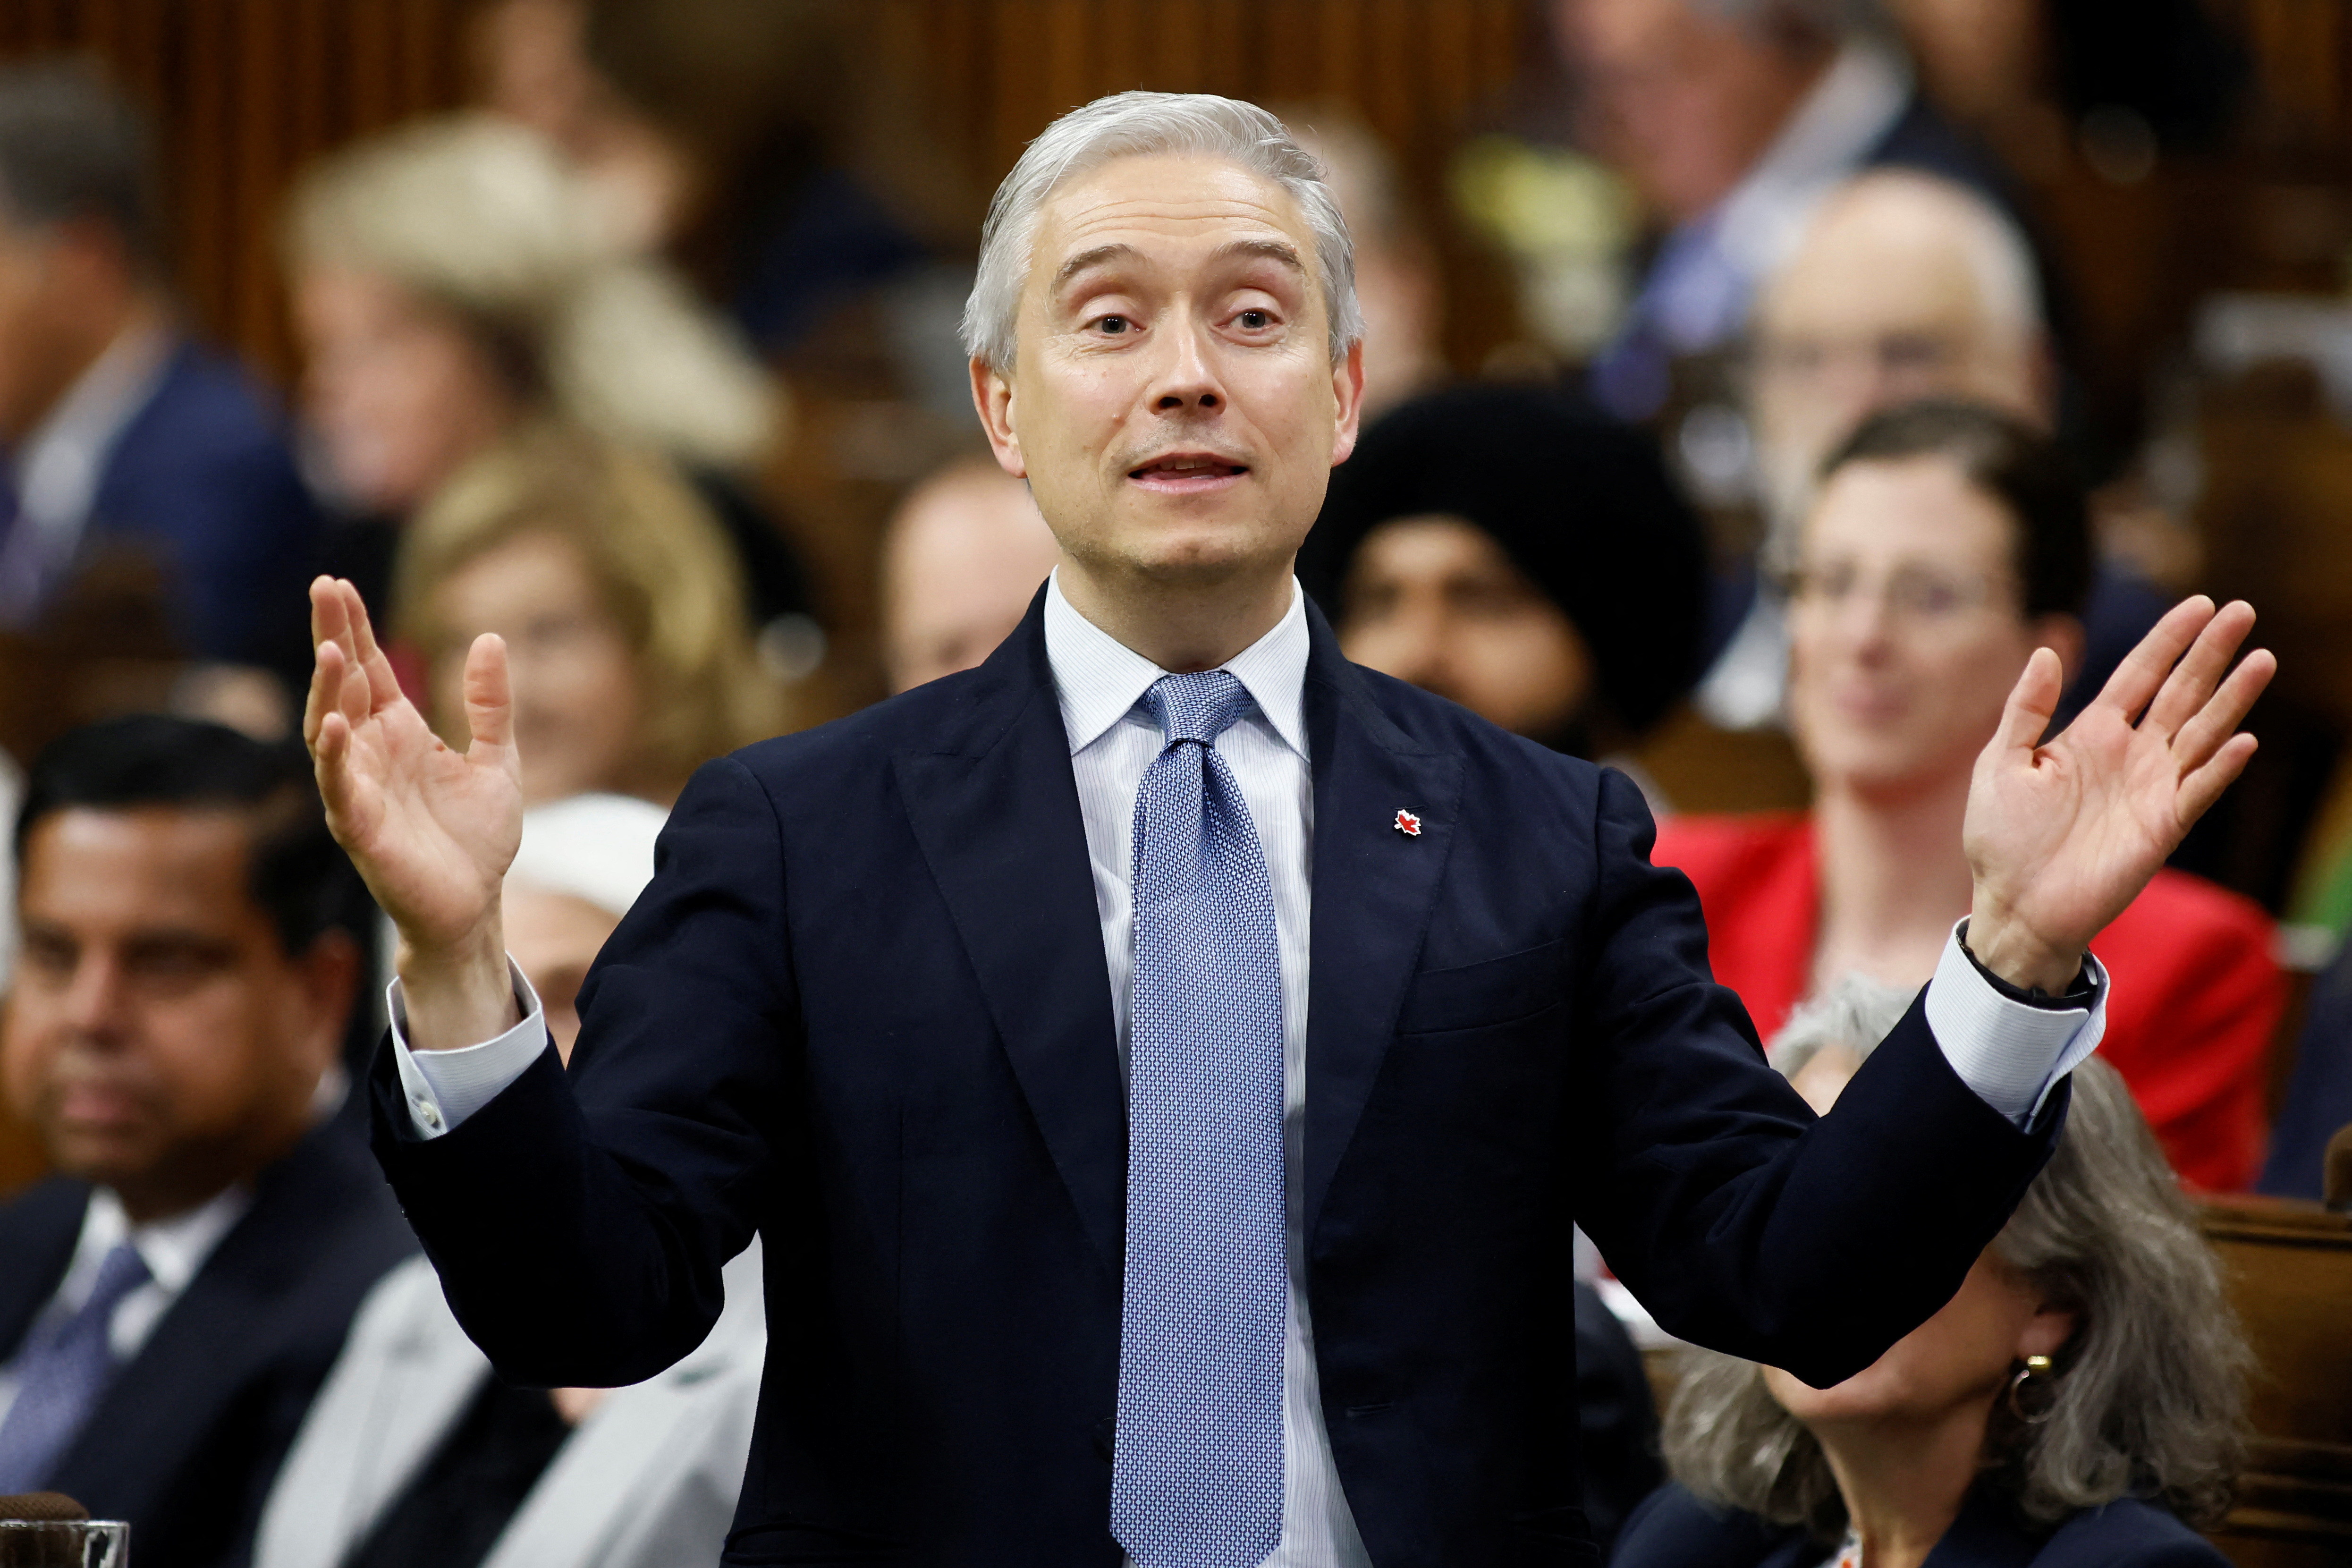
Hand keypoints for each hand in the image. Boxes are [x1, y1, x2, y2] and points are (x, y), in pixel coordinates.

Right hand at [303, 577, 523, 1047]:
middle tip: (323, 588)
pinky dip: (334, 758)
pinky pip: (339, 788)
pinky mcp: (360, 830)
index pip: (369, 669)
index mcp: (399, 733)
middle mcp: (370, 755)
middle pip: (342, 686)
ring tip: (331, 648)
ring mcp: (359, 790)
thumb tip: (488, 637)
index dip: (353, 627)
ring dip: (327, 691)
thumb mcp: (498, 759)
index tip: (338, 583)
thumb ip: (490, 704)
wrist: (476, 905)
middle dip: (332, 638)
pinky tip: (336, 726)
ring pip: (329, 730)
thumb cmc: (478, 837)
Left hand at [1964, 596, 2274, 991]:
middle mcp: (2131, 754)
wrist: (2013, 904)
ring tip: (2261, 660)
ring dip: (2232, 698)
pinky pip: (2199, 790)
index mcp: (2092, 734)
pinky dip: (2221, 766)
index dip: (2169, 640)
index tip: (2201, 604)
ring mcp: (2152, 788)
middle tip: (2244, 611)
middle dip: (2211, 652)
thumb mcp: (2002, 763)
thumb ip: (2026, 709)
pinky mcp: (2163, 826)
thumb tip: (2048, 650)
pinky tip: (2243, 739)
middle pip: (2181, 692)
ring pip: (2202, 732)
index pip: (2140, 674)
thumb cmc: (2002, 838)